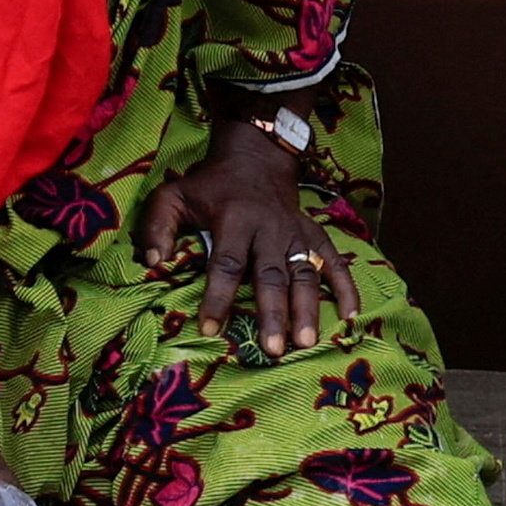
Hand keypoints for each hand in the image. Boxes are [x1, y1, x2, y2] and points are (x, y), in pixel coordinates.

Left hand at [135, 117, 353, 357]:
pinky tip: (352, 316)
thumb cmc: (210, 186)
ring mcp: (296, 232)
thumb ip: (157, 226)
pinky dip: (346, 287)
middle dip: (273, 313)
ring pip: (305, 273)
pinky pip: (335, 261)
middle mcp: (269, 228)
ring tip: (307, 343)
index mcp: (234, 219)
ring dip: (308, 309)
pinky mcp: (315, 234)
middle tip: (274, 349)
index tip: (211, 328)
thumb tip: (152, 263)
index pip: (226, 263)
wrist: (256, 156)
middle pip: (272, 275)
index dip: (219, 296)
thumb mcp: (174, 196)